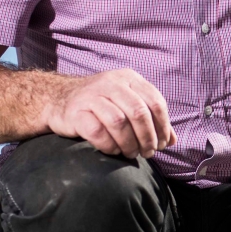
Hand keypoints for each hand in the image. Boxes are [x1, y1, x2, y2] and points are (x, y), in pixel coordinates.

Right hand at [43, 69, 173, 157]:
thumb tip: (173, 141)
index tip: (162, 144)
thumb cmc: (99, 106)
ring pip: (119, 122)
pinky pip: (97, 131)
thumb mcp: (126, 104)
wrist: (58, 100)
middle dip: (148, 137)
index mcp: (128, 78)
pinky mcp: (76, 112)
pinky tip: (112, 151)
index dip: (163, 126)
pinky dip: (109, 145)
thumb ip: (150, 119)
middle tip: (147, 152)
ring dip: (129, 143)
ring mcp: (91, 96)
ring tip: (131, 153)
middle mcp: (111, 83)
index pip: (155, 101)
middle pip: (139, 112)